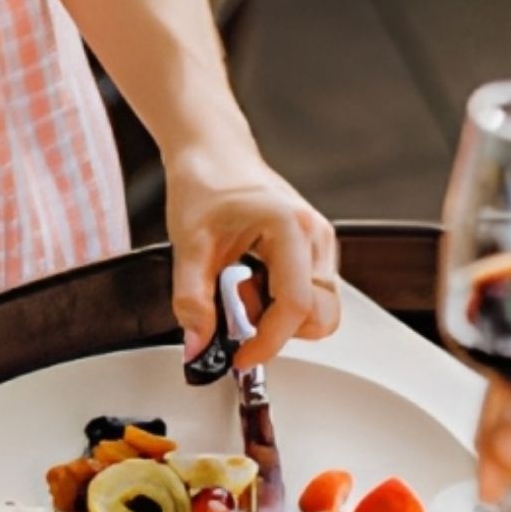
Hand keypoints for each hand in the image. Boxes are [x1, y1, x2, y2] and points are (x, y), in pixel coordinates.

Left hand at [166, 145, 339, 370]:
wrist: (213, 153)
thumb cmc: (205, 184)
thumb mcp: (188, 245)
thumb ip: (192, 300)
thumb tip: (199, 346)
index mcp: (291, 228)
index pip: (295, 305)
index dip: (268, 341)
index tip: (241, 358)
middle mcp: (316, 237)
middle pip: (321, 315)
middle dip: (280, 329)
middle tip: (239, 310)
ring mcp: (321, 245)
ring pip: (321, 311)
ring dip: (281, 318)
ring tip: (244, 291)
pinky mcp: (317, 252)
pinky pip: (314, 298)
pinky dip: (283, 305)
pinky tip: (255, 284)